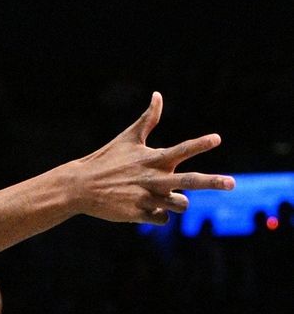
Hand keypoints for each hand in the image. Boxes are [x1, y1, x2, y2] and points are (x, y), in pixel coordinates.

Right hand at [69, 92, 234, 224]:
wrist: (80, 186)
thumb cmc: (106, 160)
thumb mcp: (128, 138)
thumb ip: (148, 119)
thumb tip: (158, 94)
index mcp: (151, 159)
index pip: (180, 149)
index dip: (199, 144)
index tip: (216, 138)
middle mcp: (152, 178)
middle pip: (189, 181)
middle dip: (213, 182)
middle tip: (232, 184)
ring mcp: (146, 197)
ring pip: (180, 204)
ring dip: (179, 202)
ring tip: (167, 197)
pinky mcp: (138, 214)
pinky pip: (163, 218)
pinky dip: (160, 214)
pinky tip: (147, 207)